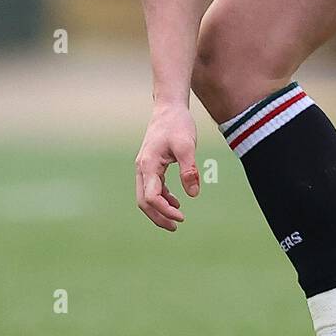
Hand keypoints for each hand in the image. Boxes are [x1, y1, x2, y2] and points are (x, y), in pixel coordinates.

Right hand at [134, 103, 200, 230]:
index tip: (182, 217)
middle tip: (176, 227)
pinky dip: (162, 198)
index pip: (151, 197)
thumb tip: (193, 194)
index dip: (165, 210)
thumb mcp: (187, 146)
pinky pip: (151, 188)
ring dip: (160, 209)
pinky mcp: (150, 165)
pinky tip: (176, 201)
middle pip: (143, 202)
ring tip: (178, 218)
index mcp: (148, 165)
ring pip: (146, 196)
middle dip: (158, 216)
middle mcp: (142, 168)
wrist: (168, 108)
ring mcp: (144, 167)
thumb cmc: (177, 124)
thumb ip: (189, 170)